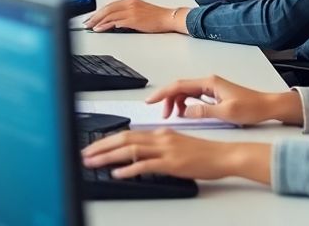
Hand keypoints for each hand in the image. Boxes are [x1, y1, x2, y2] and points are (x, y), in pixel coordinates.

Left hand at [81, 129, 269, 183]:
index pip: (127, 133)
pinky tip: (118, 174)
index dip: (107, 140)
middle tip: (85, 154)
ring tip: (93, 163)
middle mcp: (160, 138)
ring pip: (130, 150)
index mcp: (160, 133)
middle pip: (124, 138)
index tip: (93, 146)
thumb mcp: (176, 146)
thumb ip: (157, 149)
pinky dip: (129, 169)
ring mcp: (166, 150)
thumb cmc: (203, 153)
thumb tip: (138, 157)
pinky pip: (146, 165)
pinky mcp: (172, 163)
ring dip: (108, 157)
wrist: (223, 156)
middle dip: (101, 146)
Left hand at [85, 0, 180, 32]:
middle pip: (107, 9)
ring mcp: (131, 11)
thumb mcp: (139, 10)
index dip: (99, 11)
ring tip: (90, 26)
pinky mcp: (133, 19)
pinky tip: (100, 29)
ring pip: (109, 15)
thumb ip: (127, 12)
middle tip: (87, 22)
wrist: (168, 17)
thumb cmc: (156, 16)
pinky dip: (105, 25)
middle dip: (95, 16)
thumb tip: (115, 21)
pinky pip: (115, 22)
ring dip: (98, 21)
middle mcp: (129, 3)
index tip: (92, 17)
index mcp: (130, 0)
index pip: (110, 5)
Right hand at [146, 76, 279, 125]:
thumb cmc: (251, 107)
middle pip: (180, 88)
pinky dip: (185, 104)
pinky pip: (193, 97)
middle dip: (168, 100)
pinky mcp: (214, 94)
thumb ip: (203, 112)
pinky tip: (185, 113)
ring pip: (186, 92)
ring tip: (173, 116)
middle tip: (162, 114)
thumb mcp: (226, 113)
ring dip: (176, 103)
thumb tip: (185, 112)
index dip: (163, 93)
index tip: (151, 101)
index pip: (179, 85)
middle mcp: (208, 82)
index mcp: (209, 83)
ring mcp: (211, 87)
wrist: (267, 106)